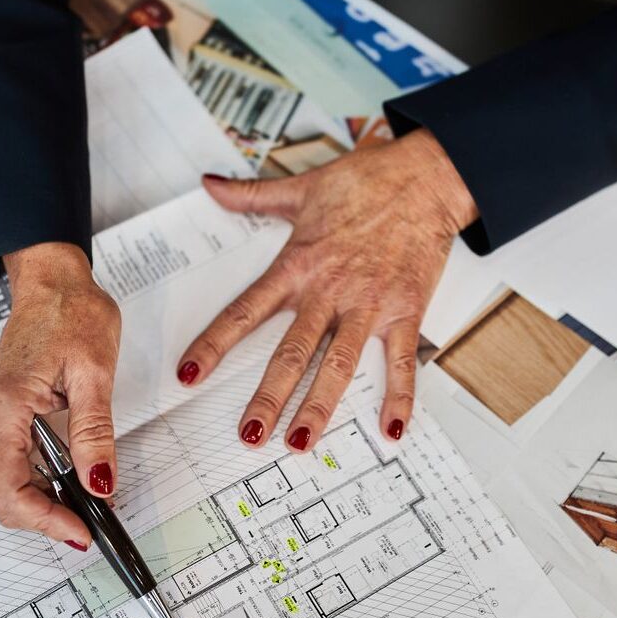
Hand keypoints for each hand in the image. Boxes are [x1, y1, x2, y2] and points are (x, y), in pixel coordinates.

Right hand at [0, 242, 119, 547]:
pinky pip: (8, 464)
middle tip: (89, 523)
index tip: (82, 531)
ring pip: (3, 485)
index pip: (10, 489)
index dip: (45, 521)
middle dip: (44, 518)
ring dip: (41, 502)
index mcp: (2, 407)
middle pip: (2, 495)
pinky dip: (36, 482)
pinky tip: (67, 480)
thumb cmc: (70, 314)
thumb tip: (99, 482)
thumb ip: (94, 433)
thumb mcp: (94, 374)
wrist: (52, 285)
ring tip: (84, 504)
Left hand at [175, 128, 477, 448]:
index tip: (189, 374)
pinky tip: (391, 429)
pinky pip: (401, 360)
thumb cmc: (366, 181)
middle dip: (268, 396)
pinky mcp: (406, 310)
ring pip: (339, 364)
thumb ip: (251, 196)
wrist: (426, 176)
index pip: (245, 312)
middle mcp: (329, 291)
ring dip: (320, 405)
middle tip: (250, 434)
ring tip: (301, 441)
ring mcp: (368, 304)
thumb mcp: (301, 188)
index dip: (214, 345)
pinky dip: (399, 396)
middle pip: (291, 352)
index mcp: (298, 266)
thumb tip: (211, 185)